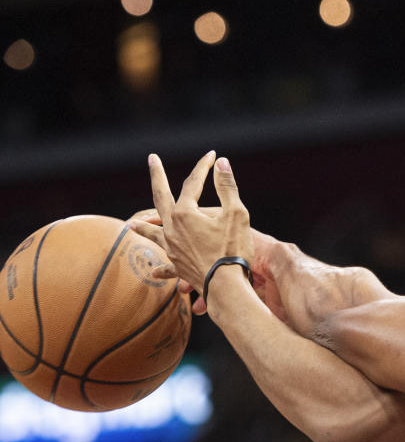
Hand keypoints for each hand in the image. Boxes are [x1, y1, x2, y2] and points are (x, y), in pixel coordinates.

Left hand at [130, 152, 253, 310]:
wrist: (226, 286)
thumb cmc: (233, 249)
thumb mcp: (236, 214)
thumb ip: (227, 187)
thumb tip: (221, 163)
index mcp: (186, 212)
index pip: (193, 183)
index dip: (203, 167)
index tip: (212, 155)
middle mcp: (173, 227)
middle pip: (160, 197)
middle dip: (157, 175)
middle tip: (152, 159)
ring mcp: (172, 247)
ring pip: (152, 232)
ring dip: (143, 225)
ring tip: (131, 224)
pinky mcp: (178, 266)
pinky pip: (165, 266)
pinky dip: (159, 267)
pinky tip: (153, 271)